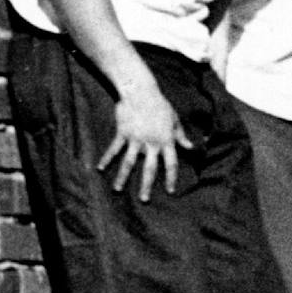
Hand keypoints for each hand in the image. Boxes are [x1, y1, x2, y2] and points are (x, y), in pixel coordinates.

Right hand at [97, 83, 192, 202]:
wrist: (142, 92)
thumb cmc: (161, 106)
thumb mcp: (174, 120)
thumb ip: (181, 135)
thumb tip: (191, 146)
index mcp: (166, 141)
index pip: (171, 163)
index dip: (172, 178)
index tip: (171, 191)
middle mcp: (151, 143)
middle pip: (150, 168)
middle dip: (147, 185)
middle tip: (145, 199)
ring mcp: (136, 139)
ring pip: (129, 162)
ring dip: (123, 177)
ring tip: (117, 189)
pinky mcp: (123, 134)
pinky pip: (114, 149)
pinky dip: (107, 158)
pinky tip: (100, 168)